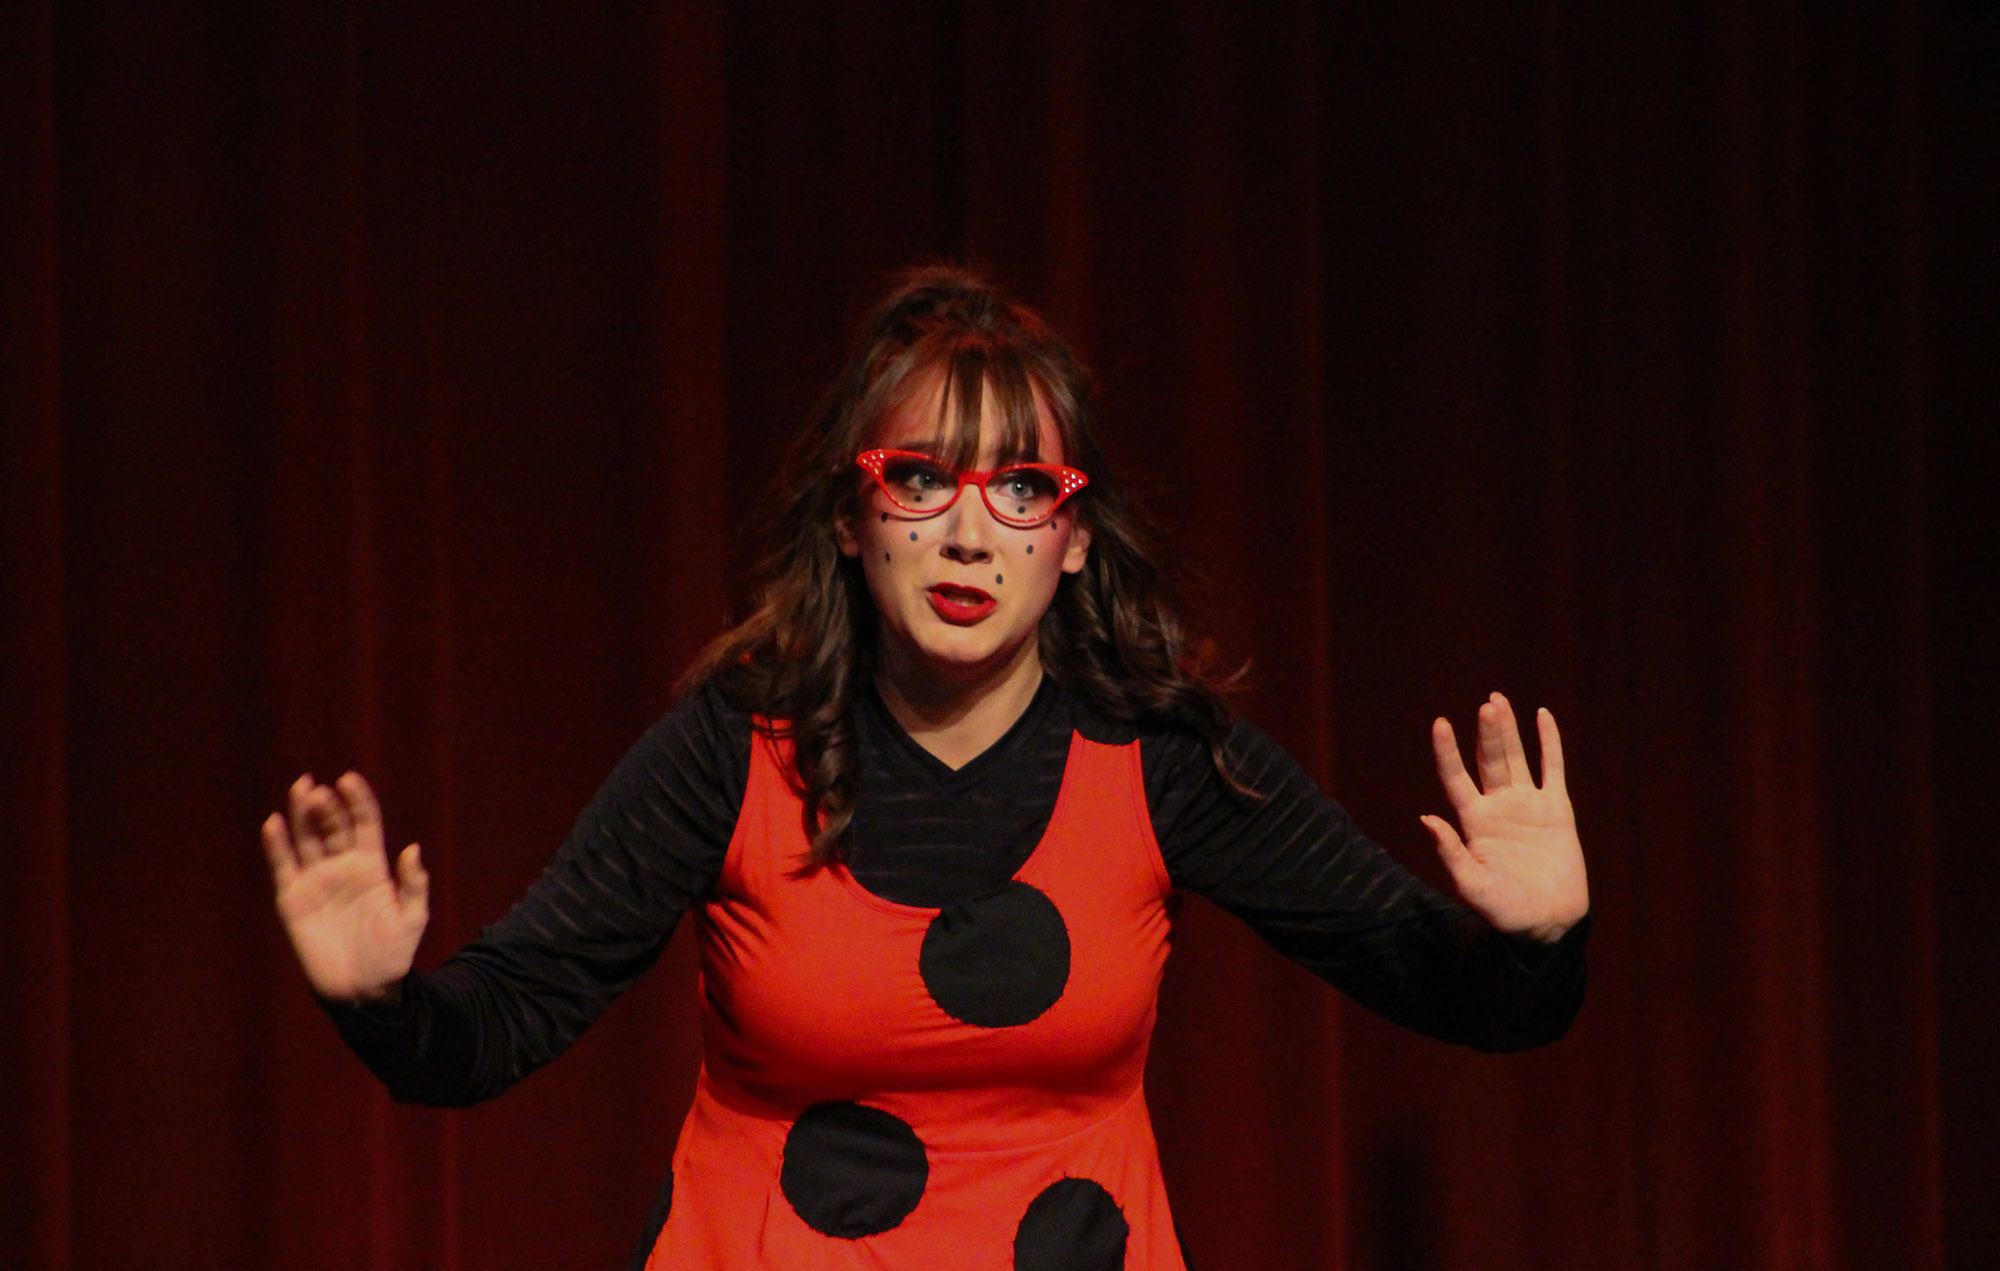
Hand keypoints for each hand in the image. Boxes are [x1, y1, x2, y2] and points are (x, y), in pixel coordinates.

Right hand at [260, 772, 429, 1001]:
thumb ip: (413, 885)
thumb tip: (412, 849)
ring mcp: (316, 881)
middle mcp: (342, 867)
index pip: (364, 823)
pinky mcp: (293, 899)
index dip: (358, 801)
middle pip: (332, 826)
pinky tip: (273, 823)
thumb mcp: (412, 920)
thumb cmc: (392, 954)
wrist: (362, 989)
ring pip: (306, 839)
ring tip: (300, 790)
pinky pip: (283, 867)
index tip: (349, 780)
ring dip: (301, 815)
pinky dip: (276, 845)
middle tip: (317, 789)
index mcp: (372, 866)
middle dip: (326, 805)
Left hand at [1421, 693, 1588, 942]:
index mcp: (1474, 822)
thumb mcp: (1471, 884)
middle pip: (1489, 760)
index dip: (1447, 751)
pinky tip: (1543, 716)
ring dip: (1508, 730)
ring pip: (1516, 758)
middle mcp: (1498, 807)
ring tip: (1497, 700)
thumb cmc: (1505, 910)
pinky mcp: (1556, 810)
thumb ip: (1450, 851)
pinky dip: (1549, 742)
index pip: (1456, 778)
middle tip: (1488, 704)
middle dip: (1487, 733)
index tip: (1440, 723)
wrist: (1548, 922)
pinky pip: (1553, 768)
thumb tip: (1426, 818)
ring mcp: (1528, 805)